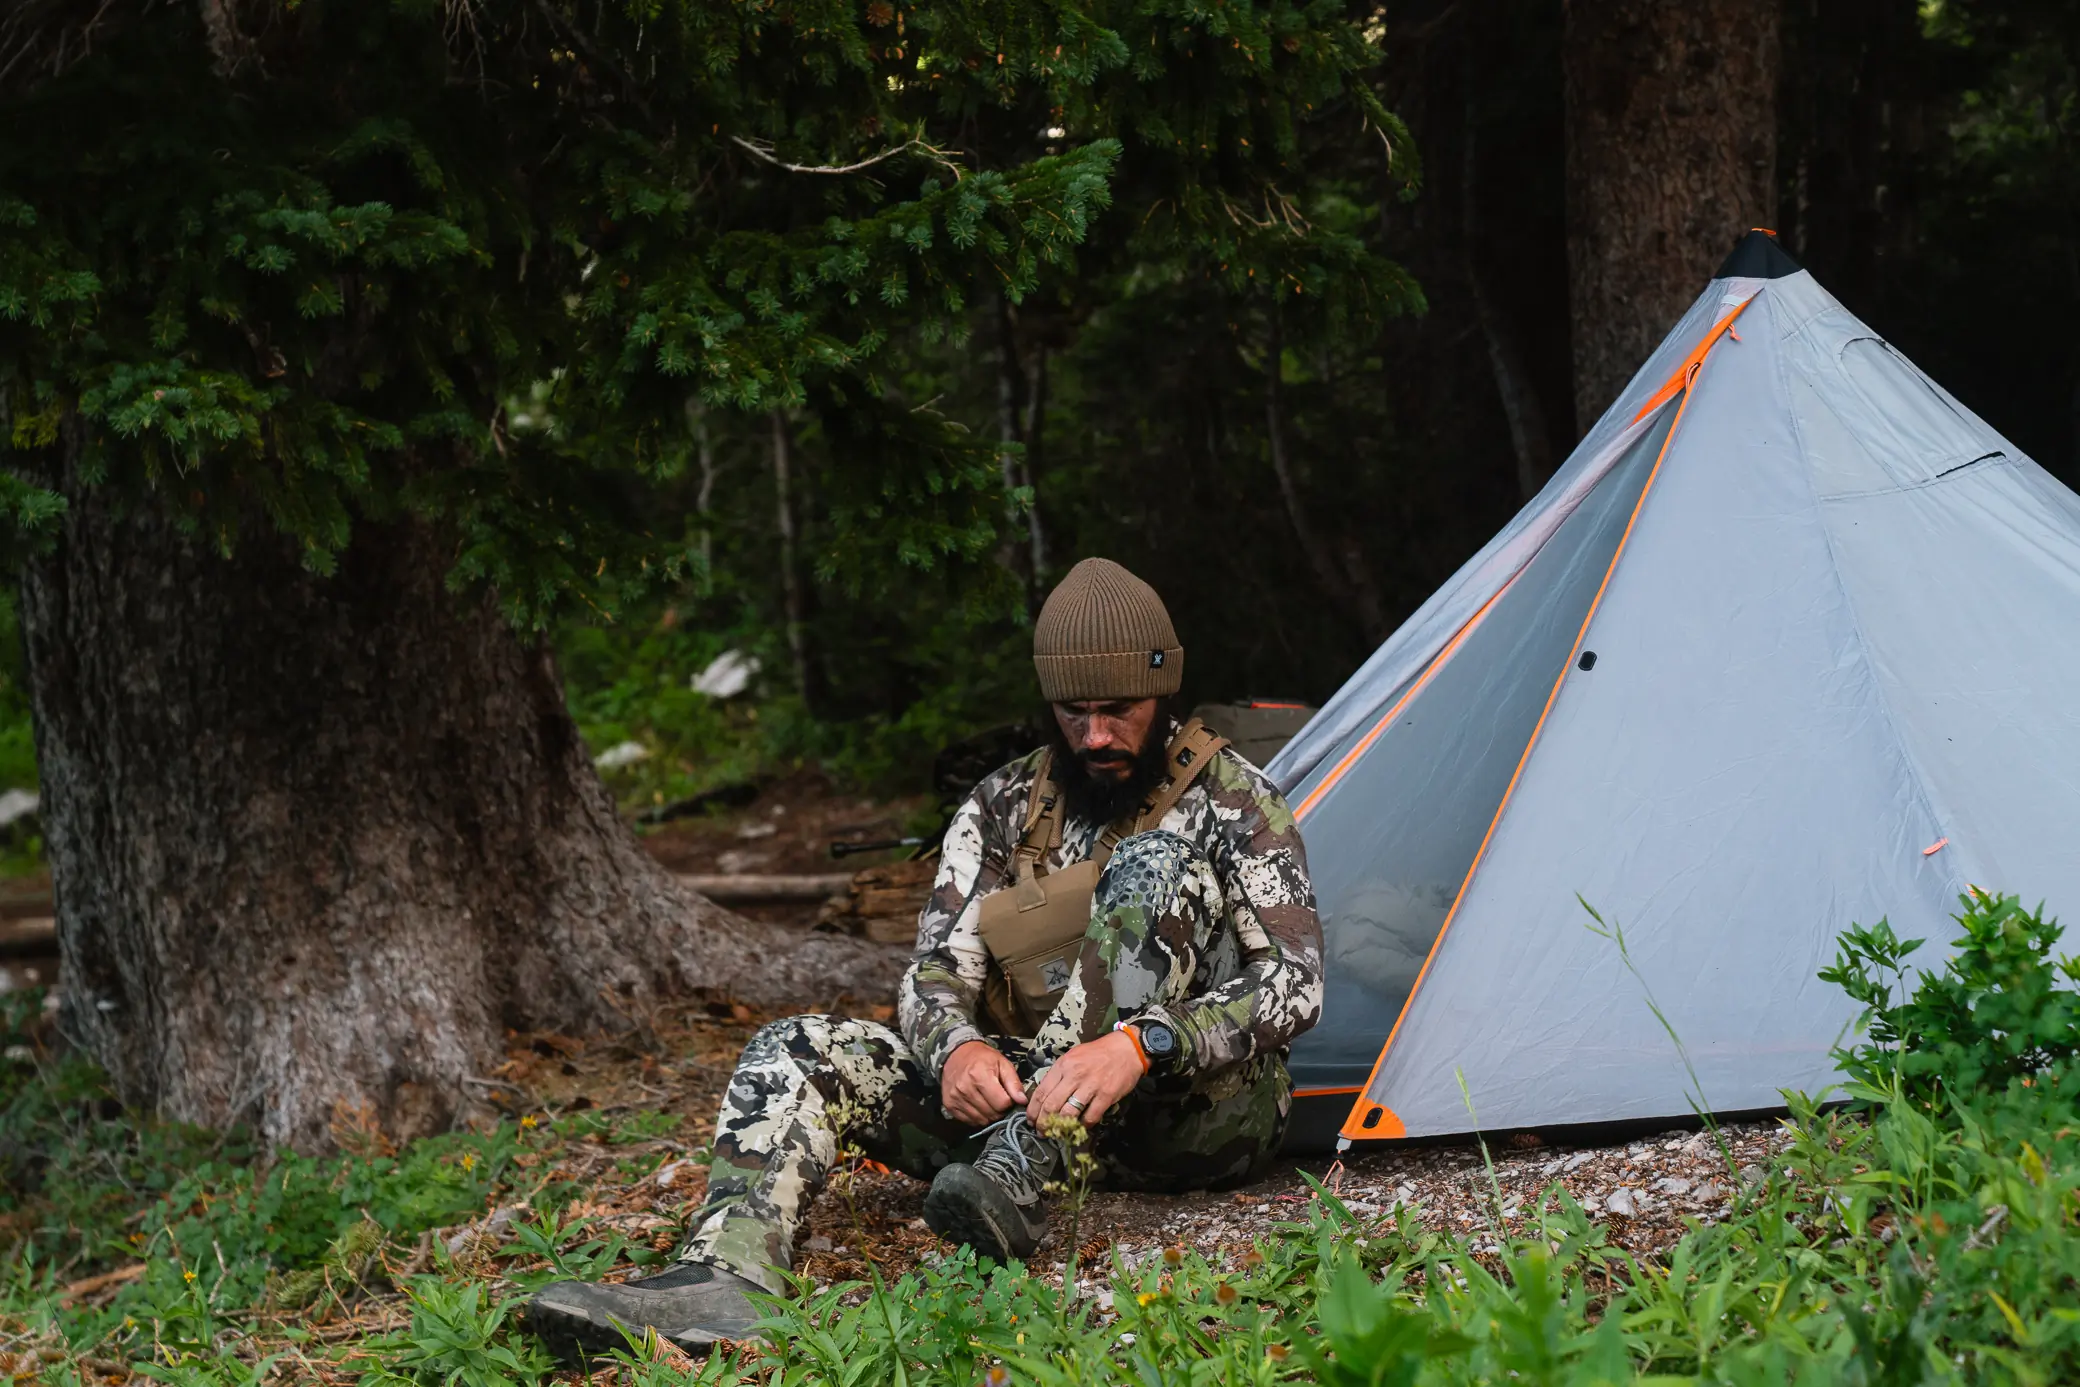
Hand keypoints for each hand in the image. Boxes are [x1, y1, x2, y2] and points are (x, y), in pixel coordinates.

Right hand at [940, 1040, 1026, 1125]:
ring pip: (981, 1120)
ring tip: (989, 1102)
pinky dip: (977, 1116)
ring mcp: (955, 1098)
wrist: (956, 1054)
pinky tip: (979, 1105)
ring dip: (989, 1115)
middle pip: (991, 1114)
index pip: (1002, 1103)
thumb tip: (1022, 1101)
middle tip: (999, 1099)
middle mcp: (965, 1088)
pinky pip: (969, 1121)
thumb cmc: (982, 1058)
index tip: (1007, 1095)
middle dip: (999, 1110)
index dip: (1009, 1102)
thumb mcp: (1002, 1063)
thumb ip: (1014, 1082)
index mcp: (979, 1075)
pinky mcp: (949, 1104)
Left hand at [1026, 1032, 1144, 1127]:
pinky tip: (1079, 1127)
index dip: (1033, 1110)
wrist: (1127, 1049)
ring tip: (1057, 1133)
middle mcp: (1074, 1075)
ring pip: (1068, 1113)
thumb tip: (1046, 1095)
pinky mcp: (1106, 1095)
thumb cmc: (1099, 1053)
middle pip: (1051, 1105)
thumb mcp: (1073, 1056)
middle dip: (1043, 1122)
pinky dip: (1083, 1125)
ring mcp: (1091, 1085)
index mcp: (1063, 1065)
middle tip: (1041, 1131)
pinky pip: (1090, 1116)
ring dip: (1060, 1127)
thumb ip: (1059, 1074)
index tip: (1031, 1120)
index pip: (1041, 1091)